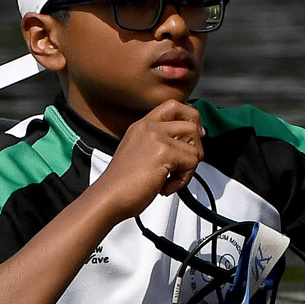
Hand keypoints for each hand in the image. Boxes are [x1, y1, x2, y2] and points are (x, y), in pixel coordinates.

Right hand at [91, 100, 203, 217]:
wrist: (107, 197)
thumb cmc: (120, 184)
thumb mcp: (138, 154)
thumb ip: (159, 145)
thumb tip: (186, 146)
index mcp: (142, 126)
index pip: (174, 106)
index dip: (190, 118)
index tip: (196, 134)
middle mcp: (149, 128)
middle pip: (191, 122)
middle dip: (197, 146)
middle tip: (187, 163)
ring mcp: (156, 138)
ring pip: (195, 147)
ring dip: (188, 169)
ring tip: (169, 179)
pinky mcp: (164, 153)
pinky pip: (192, 163)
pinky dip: (183, 181)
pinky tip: (165, 186)